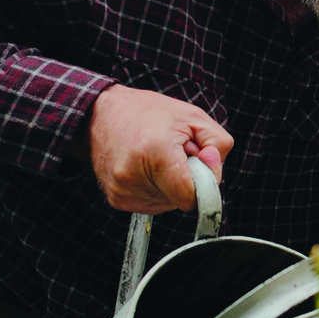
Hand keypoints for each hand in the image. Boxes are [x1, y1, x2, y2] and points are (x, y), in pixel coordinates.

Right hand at [80, 85, 233, 212]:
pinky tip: (145, 168)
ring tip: (157, 157)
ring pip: (169, 204)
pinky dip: (157, 189)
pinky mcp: (117, 199)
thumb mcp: (194, 117)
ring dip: (171, 184)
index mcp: (155, 154)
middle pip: (181, 200)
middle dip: (186, 179)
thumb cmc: (150, 113)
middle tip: (173, 153)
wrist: (100, 114)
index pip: (191, 196)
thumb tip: (214, 172)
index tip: (198, 161)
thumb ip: (218, 144)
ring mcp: (122, 191)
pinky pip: (153, 204)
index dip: (203, 181)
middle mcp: (133, 177)